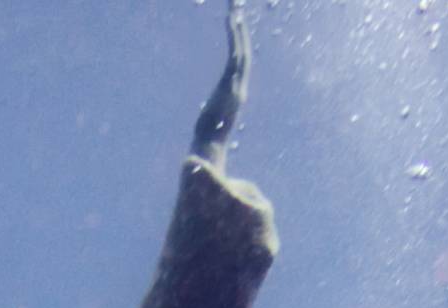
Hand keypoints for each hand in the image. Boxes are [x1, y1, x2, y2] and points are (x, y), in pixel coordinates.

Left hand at [190, 0, 251, 169]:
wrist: (207, 152)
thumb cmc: (206, 144)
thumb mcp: (209, 127)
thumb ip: (211, 118)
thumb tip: (205, 129)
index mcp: (235, 95)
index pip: (238, 65)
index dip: (238, 44)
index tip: (235, 25)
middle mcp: (238, 87)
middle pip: (242, 52)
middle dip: (239, 30)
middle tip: (235, 7)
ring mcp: (235, 85)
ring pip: (240, 50)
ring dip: (238, 29)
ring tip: (234, 7)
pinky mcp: (230, 84)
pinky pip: (235, 54)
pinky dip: (235, 36)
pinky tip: (231, 18)